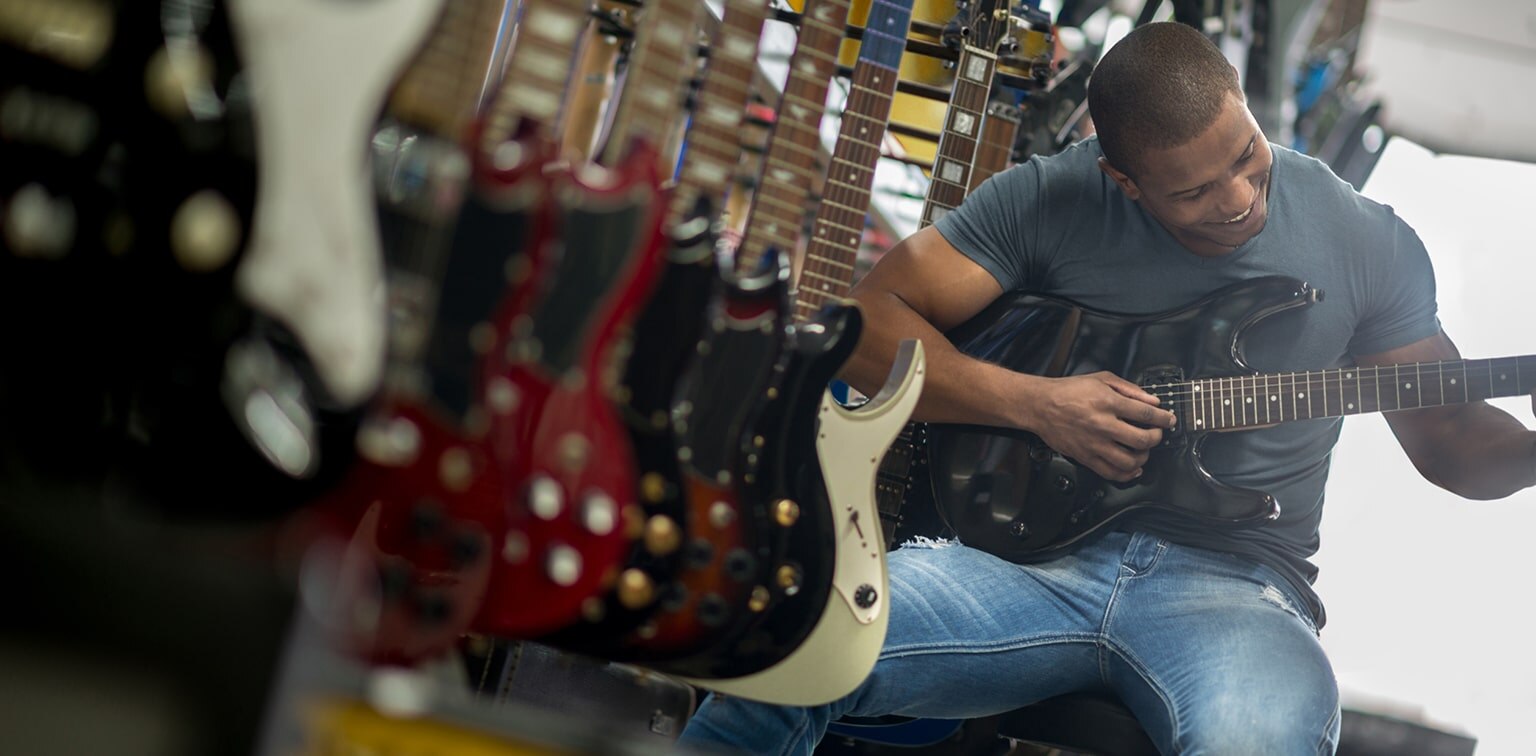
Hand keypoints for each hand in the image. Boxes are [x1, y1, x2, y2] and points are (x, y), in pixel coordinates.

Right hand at [1022, 371, 1177, 481]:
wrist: (1040, 405)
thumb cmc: (1068, 391)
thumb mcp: (1101, 379)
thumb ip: (1129, 389)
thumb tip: (1152, 400)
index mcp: (1107, 402)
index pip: (1146, 413)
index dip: (1163, 418)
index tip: (1168, 420)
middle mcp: (1102, 424)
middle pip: (1142, 439)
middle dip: (1156, 437)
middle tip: (1157, 433)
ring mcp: (1094, 443)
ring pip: (1129, 460)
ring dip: (1143, 457)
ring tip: (1143, 450)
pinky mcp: (1085, 456)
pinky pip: (1111, 472)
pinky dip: (1127, 474)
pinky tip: (1133, 468)